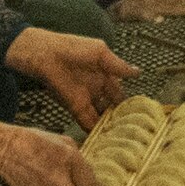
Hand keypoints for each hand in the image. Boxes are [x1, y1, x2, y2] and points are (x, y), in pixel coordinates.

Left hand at [5, 26, 135, 127]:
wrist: (44, 55)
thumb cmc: (71, 48)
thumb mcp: (100, 52)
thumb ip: (118, 66)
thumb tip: (138, 72)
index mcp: (104, 75)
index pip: (119, 93)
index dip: (128, 103)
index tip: (140, 114)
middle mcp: (97, 89)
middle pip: (111, 108)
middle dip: (120, 118)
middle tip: (133, 130)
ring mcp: (86, 100)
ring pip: (101, 116)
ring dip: (110, 126)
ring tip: (123, 137)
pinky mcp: (75, 108)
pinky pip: (88, 122)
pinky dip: (96, 130)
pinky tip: (107, 138)